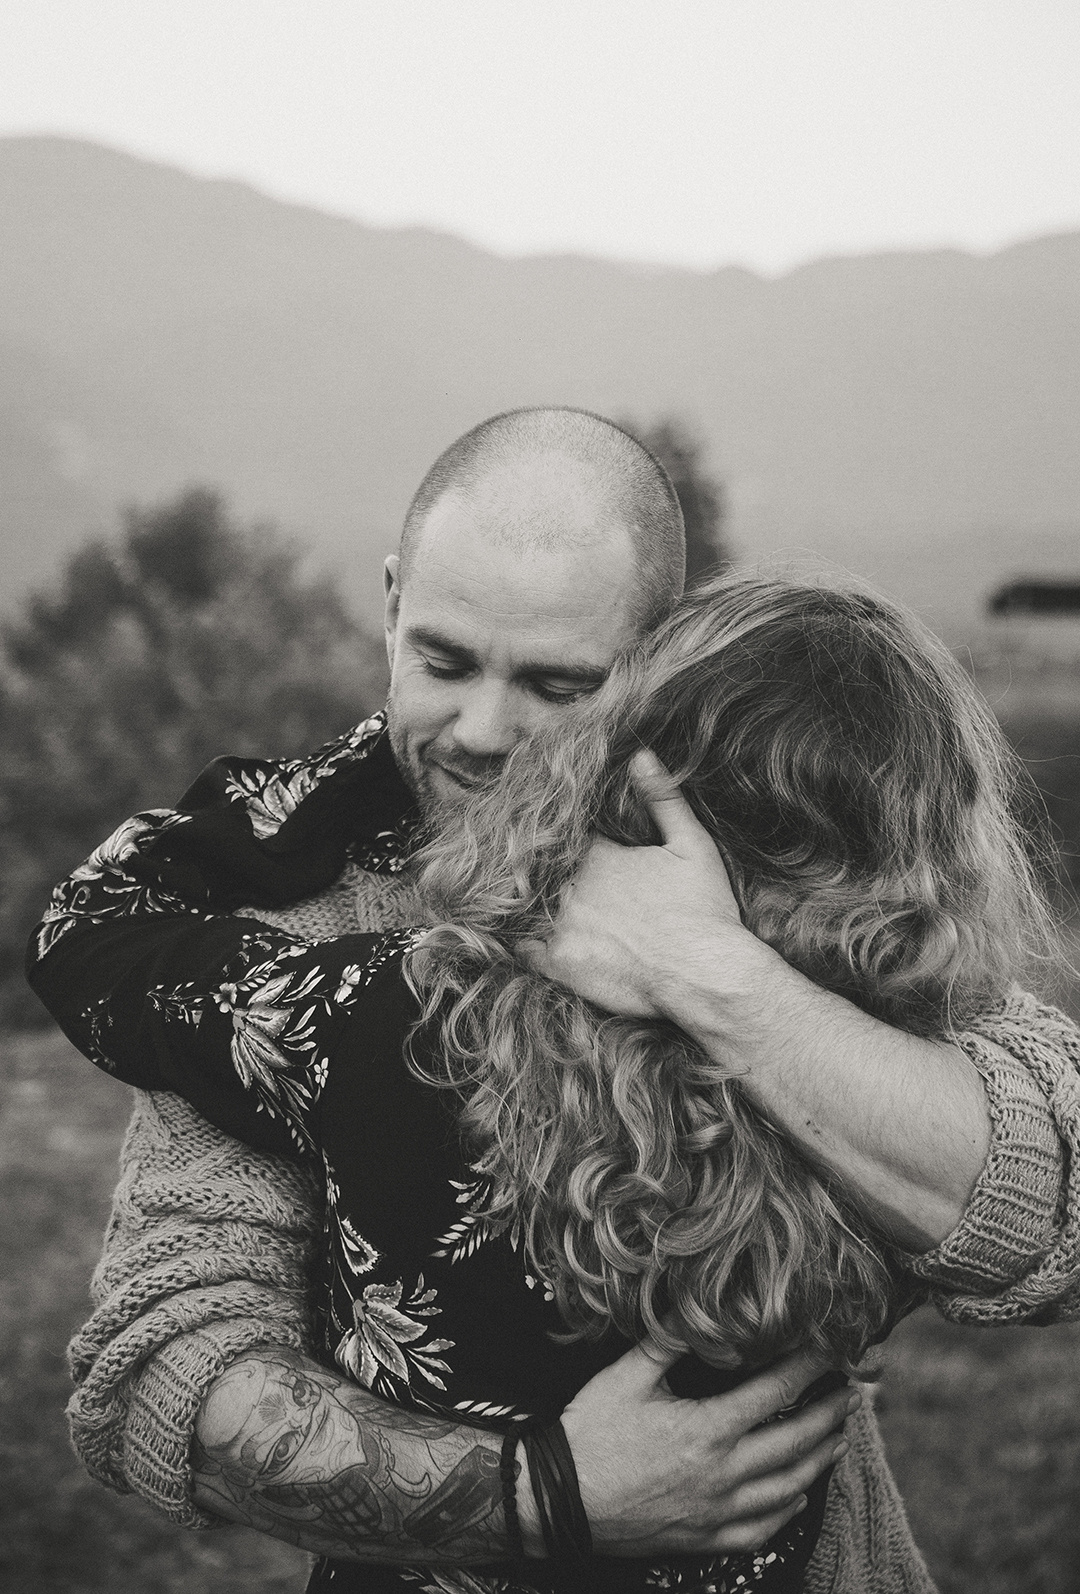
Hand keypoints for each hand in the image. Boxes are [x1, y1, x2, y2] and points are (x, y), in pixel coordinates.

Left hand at [521, 749, 758, 1020]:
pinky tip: (517, 936)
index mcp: (599, 855)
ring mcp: (562, 926)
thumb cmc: (704, 909)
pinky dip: (517, 940)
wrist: (704, 975)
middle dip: (537, 868)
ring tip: (519, 901)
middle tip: (531, 870)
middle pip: (538, 869)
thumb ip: (663, 798)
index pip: (562, 834)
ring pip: (524, 905)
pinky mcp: (559, 964)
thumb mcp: (692, 844)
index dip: (559, 837)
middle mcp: (573, 887)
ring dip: (524, 902)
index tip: (559, 841)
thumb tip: (641, 754)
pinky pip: (520, 948)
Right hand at [557, 1341, 857, 1556]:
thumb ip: (668, 1342)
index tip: (830, 1349)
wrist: (562, 1499)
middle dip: (828, 1414)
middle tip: (850, 1393)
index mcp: (707, 1428)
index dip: (808, 1367)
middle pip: (794, 1442)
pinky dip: (788, 1509)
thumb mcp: (626, 1376)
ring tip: (837, 1437)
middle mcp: (722, 1473)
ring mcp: (717, 1510)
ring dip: (819, 1459)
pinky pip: (763, 1528)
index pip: (774, 1391)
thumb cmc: (593, 1433)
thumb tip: (700, 1312)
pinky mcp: (706, 1536)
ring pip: (788, 1488)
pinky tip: (798, 1494)